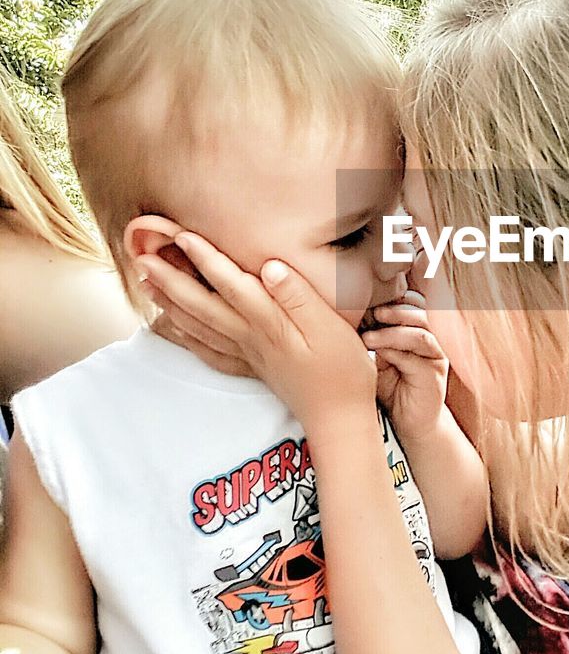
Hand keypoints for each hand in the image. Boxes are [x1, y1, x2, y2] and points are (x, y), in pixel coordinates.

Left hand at [136, 233, 376, 419]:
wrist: (340, 418)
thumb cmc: (343, 370)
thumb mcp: (331, 328)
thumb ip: (299, 296)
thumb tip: (270, 267)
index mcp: (270, 323)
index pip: (232, 284)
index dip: (206, 258)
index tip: (182, 235)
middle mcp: (251, 337)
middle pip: (203, 305)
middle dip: (171, 280)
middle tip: (141, 257)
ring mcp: (248, 355)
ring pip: (199, 326)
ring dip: (170, 303)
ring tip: (146, 283)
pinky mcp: (251, 368)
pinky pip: (209, 351)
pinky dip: (186, 338)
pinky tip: (173, 328)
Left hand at [361, 290, 447, 445]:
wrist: (410, 423)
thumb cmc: (392, 388)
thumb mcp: (377, 356)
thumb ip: (373, 335)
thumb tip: (351, 314)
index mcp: (418, 327)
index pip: (411, 301)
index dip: (390, 298)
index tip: (362, 303)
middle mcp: (432, 337)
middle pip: (419, 310)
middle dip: (392, 310)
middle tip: (368, 315)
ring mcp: (436, 355)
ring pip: (420, 331)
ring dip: (393, 331)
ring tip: (369, 336)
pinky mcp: (436, 374)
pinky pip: (419, 355)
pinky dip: (396, 351)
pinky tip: (378, 354)